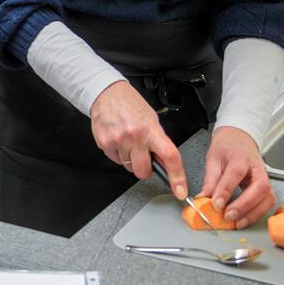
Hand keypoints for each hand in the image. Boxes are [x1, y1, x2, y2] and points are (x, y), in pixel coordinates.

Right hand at [90, 81, 187, 197]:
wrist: (107, 93)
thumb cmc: (130, 104)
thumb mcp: (151, 120)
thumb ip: (158, 141)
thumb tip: (166, 163)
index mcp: (150, 130)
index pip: (169, 157)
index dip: (177, 177)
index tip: (180, 191)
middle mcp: (134, 136)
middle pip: (143, 172)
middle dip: (145, 168)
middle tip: (143, 155)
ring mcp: (118, 141)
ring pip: (128, 167)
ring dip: (130, 158)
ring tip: (127, 140)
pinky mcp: (104, 143)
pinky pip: (115, 160)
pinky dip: (118, 154)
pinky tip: (117, 139)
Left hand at [198, 125, 275, 227]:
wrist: (239, 139)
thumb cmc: (227, 148)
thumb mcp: (213, 159)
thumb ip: (210, 179)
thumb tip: (203, 198)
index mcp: (241, 156)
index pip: (236, 173)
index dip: (226, 190)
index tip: (216, 204)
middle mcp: (257, 167)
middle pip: (259, 187)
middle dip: (245, 205)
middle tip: (228, 216)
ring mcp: (265, 177)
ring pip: (268, 198)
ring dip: (253, 213)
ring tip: (237, 223)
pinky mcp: (267, 187)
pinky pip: (267, 202)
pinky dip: (258, 213)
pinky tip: (245, 219)